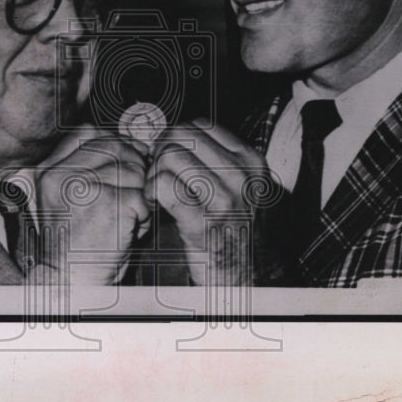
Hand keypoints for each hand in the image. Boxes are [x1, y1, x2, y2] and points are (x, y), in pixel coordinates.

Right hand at [35, 126, 149, 284]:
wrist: (72, 282)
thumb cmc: (76, 243)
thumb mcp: (70, 197)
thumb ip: (90, 167)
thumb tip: (132, 142)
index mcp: (50, 170)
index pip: (92, 134)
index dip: (117, 144)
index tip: (128, 159)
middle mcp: (63, 174)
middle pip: (116, 147)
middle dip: (134, 167)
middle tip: (133, 193)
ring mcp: (85, 187)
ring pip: (133, 172)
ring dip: (139, 195)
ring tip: (127, 218)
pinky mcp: (109, 204)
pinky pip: (141, 196)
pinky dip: (144, 215)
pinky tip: (130, 230)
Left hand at [146, 119, 274, 284]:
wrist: (242, 275)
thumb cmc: (231, 228)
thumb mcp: (235, 184)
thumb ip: (212, 158)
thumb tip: (171, 134)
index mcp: (250, 161)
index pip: (199, 125)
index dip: (176, 138)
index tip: (170, 157)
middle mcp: (240, 175)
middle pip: (181, 136)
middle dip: (161, 151)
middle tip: (159, 173)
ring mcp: (223, 198)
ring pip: (169, 156)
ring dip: (154, 173)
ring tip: (157, 191)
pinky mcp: (202, 221)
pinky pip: (162, 185)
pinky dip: (151, 192)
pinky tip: (156, 204)